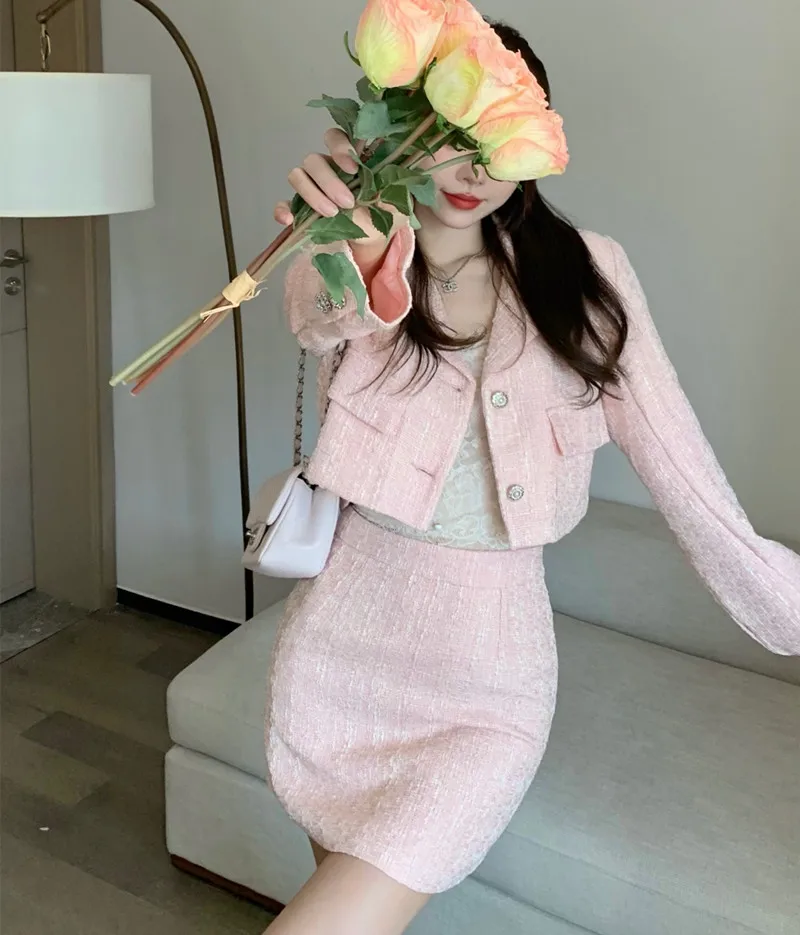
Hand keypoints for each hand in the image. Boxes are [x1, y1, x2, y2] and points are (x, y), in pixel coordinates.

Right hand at [274, 129, 404, 247]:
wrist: (378, 240)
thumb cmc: (389, 213)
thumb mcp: (401, 195)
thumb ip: (400, 178)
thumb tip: (406, 161)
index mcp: (352, 158)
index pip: (335, 137)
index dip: (340, 148)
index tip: (353, 168)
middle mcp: (329, 167)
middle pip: (313, 158)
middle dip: (329, 181)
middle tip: (347, 203)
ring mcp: (314, 186)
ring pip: (297, 175)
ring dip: (312, 194)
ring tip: (332, 214)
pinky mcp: (304, 208)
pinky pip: (285, 202)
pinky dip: (284, 209)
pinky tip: (290, 220)